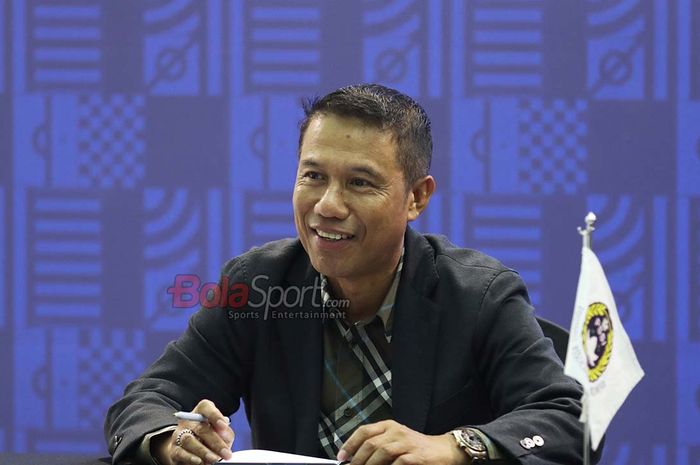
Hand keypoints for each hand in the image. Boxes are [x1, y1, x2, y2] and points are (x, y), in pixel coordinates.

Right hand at [155, 399, 233, 464]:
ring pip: (189, 441)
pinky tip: (200, 462)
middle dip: (215, 442)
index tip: (224, 426)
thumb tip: (224, 436)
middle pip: (200, 428)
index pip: (205, 407)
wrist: (190, 449)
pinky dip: (191, 458)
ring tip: (214, 459)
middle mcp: (188, 420)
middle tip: (225, 453)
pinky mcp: (174, 449)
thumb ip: (225, 433)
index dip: (215, 415)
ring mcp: (179, 434)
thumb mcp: (221, 432)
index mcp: (201, 412)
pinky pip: (181, 453)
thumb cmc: (210, 438)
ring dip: (204, 451)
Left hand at [337, 420, 467, 464]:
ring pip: (382, 452)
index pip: (364, 431)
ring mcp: (407, 443)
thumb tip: (356, 458)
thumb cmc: (417, 448)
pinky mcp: (416, 457)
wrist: (444, 451)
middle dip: (358, 459)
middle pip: (371, 443)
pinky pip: (398, 463)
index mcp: (389, 426)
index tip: (342, 456)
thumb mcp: (396, 440)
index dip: (350, 444)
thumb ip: (379, 445)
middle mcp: (397, 432)